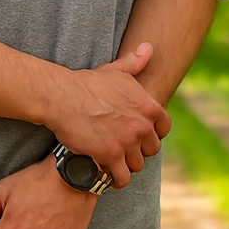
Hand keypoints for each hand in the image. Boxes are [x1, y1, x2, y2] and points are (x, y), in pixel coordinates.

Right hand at [47, 43, 170, 187]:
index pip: (164, 128)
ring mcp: (128, 142)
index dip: (153, 134)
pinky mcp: (111, 156)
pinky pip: (122, 177)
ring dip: (126, 166)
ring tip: (114, 165)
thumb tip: (148, 48)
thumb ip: (134, 62)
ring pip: (137, 165)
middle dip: (139, 151)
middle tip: (124, 151)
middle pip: (152, 149)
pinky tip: (107, 177)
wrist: (64, 97)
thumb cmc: (86, 83)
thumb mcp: (114, 70)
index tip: (140, 136)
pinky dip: (116, 180)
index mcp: (148, 106)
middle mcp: (142, 126)